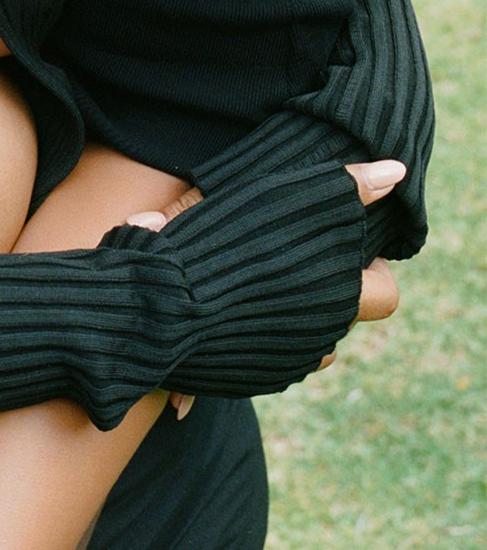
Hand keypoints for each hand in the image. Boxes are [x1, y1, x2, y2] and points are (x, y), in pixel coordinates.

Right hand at [132, 160, 404, 415]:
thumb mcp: (279, 199)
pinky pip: (279, 355)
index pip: (383, 290)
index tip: (336, 248)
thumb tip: (393, 172)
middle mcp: (322, 334)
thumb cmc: (217, 242)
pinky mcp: (260, 377)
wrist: (156, 308)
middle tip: (292, 260)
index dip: (365, 269)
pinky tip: (233, 305)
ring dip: (297, 314)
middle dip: (328, 291)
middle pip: (346, 316)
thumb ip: (342, 188)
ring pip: (314, 338)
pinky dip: (264, 333)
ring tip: (257, 280)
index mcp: (337, 293)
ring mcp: (290, 360)